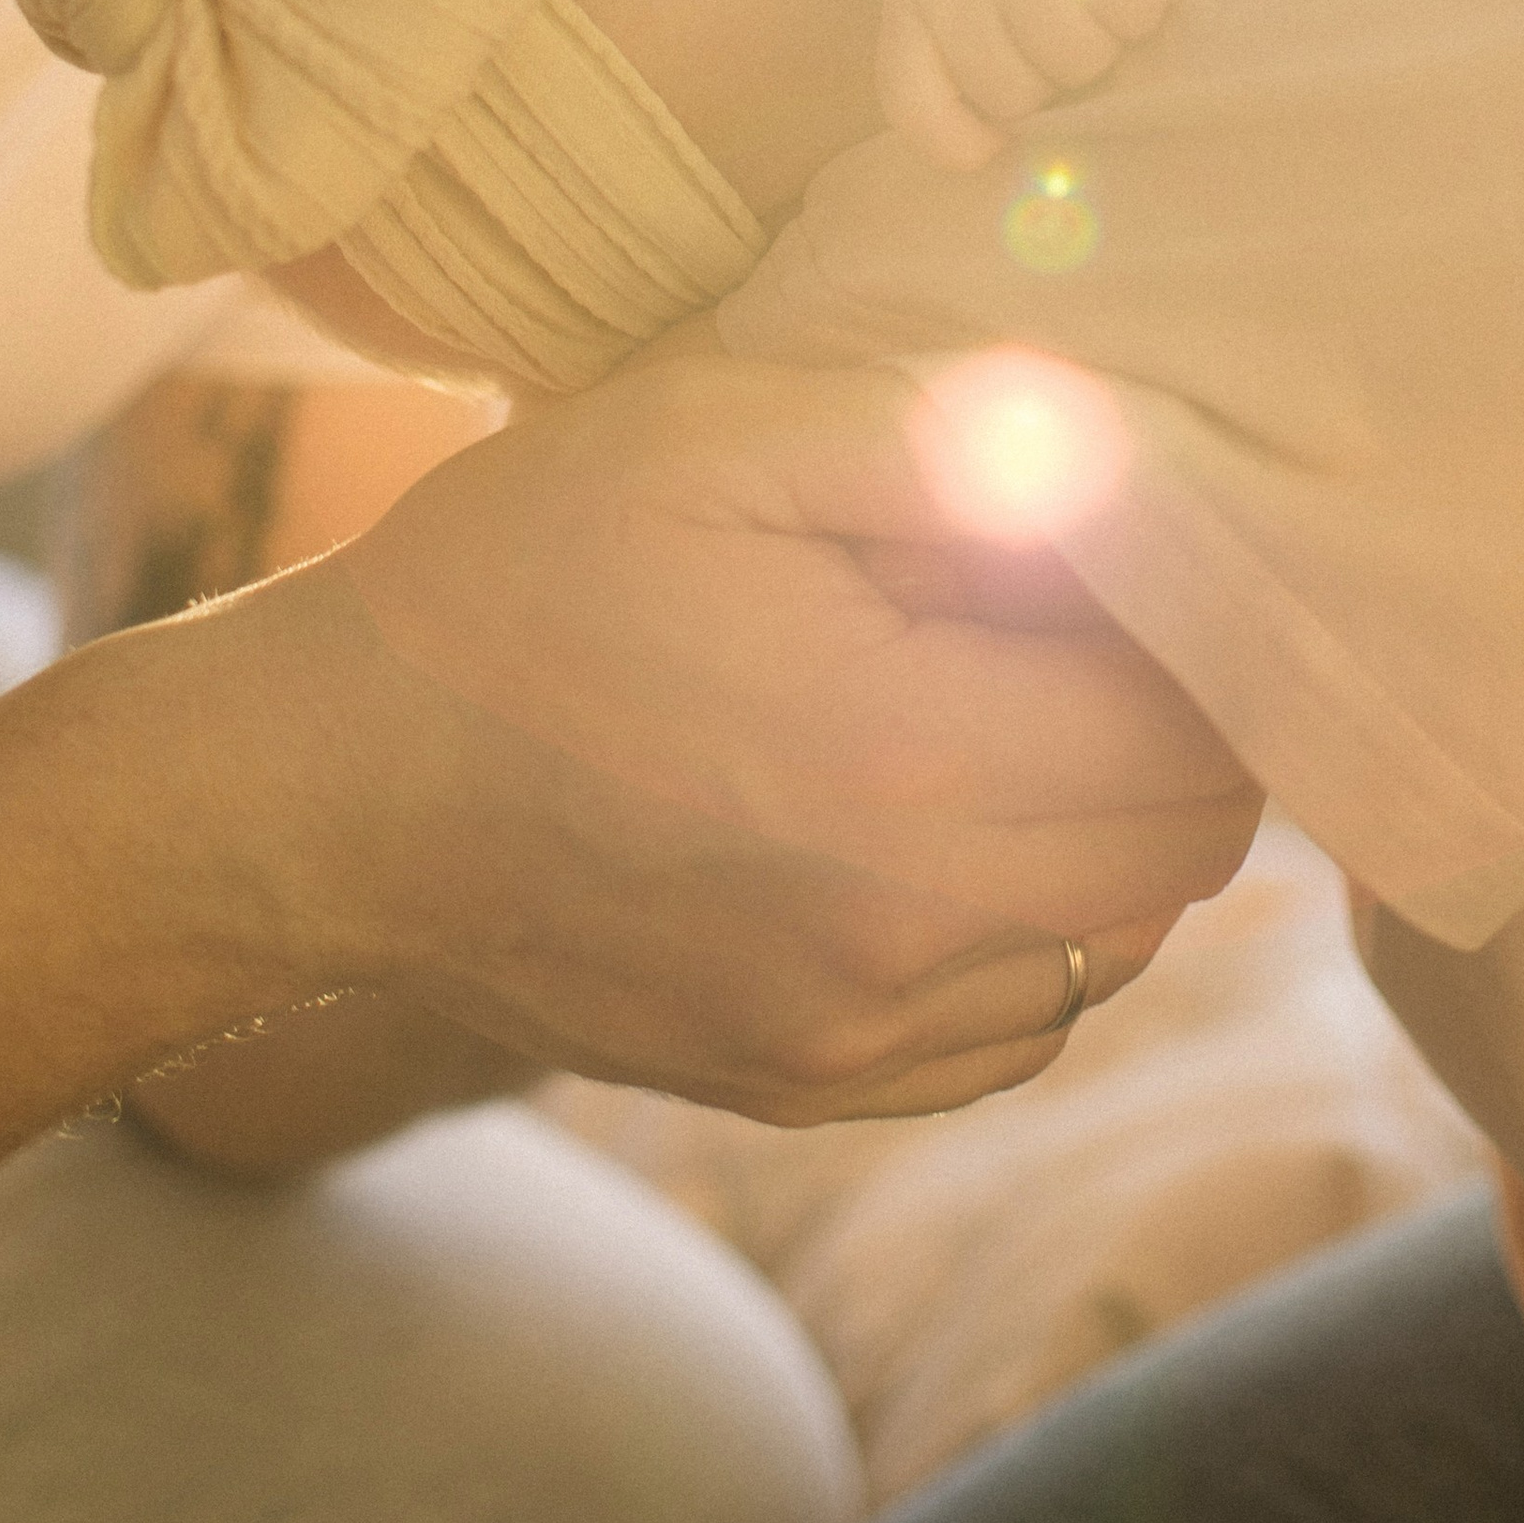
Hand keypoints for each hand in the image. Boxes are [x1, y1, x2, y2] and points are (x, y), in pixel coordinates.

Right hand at [252, 351, 1257, 1122]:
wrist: (319, 788)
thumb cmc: (514, 576)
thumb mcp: (713, 433)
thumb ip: (945, 439)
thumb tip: (1128, 452)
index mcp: (906, 765)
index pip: (1196, 725)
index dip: (1204, 624)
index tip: (1143, 548)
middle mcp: (904, 939)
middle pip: (1185, 848)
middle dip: (1187, 725)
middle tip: (1099, 615)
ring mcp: (848, 1041)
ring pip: (1114, 949)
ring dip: (1113, 831)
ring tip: (1015, 706)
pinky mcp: (797, 1088)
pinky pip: (1013, 1031)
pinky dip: (1031, 931)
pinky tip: (946, 821)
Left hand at [879, 0, 1182, 168]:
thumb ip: (958, 62)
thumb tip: (1007, 156)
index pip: (915, 109)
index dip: (963, 139)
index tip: (1002, 133)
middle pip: (1014, 98)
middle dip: (1049, 75)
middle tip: (1062, 19)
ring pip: (1078, 64)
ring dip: (1104, 38)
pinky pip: (1132, 19)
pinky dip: (1146, 0)